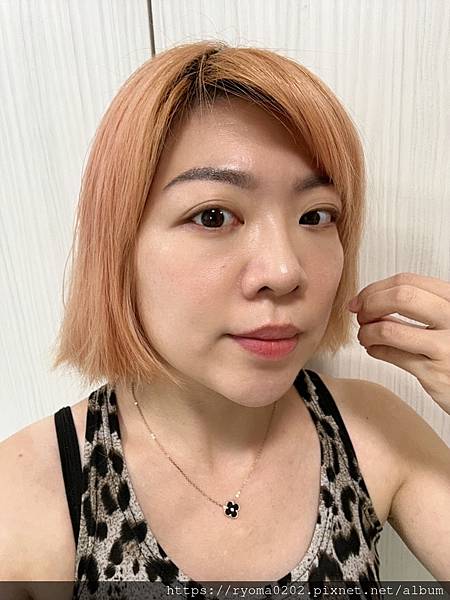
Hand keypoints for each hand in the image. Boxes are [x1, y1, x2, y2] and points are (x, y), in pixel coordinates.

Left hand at [348, 272, 449, 414]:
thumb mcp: (444, 318)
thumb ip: (416, 306)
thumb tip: (369, 300)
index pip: (406, 281)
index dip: (375, 289)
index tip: (361, 299)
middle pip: (400, 298)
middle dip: (370, 305)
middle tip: (360, 316)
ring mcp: (445, 347)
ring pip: (389, 330)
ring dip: (367, 332)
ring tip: (365, 336)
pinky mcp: (434, 373)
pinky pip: (391, 355)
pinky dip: (374, 350)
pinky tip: (375, 349)